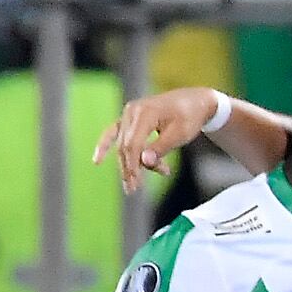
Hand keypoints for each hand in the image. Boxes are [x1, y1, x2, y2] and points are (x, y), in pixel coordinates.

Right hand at [92, 87, 222, 191]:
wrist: (194, 101)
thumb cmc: (190, 117)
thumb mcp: (180, 134)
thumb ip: (161, 148)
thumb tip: (143, 162)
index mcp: (146, 113)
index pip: (133, 144)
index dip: (132, 165)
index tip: (135, 183)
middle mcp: (132, 111)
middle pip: (126, 146)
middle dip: (130, 168)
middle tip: (134, 189)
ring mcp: (128, 114)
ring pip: (123, 144)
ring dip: (131, 163)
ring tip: (140, 181)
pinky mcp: (129, 118)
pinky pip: (113, 133)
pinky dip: (106, 146)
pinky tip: (96, 161)